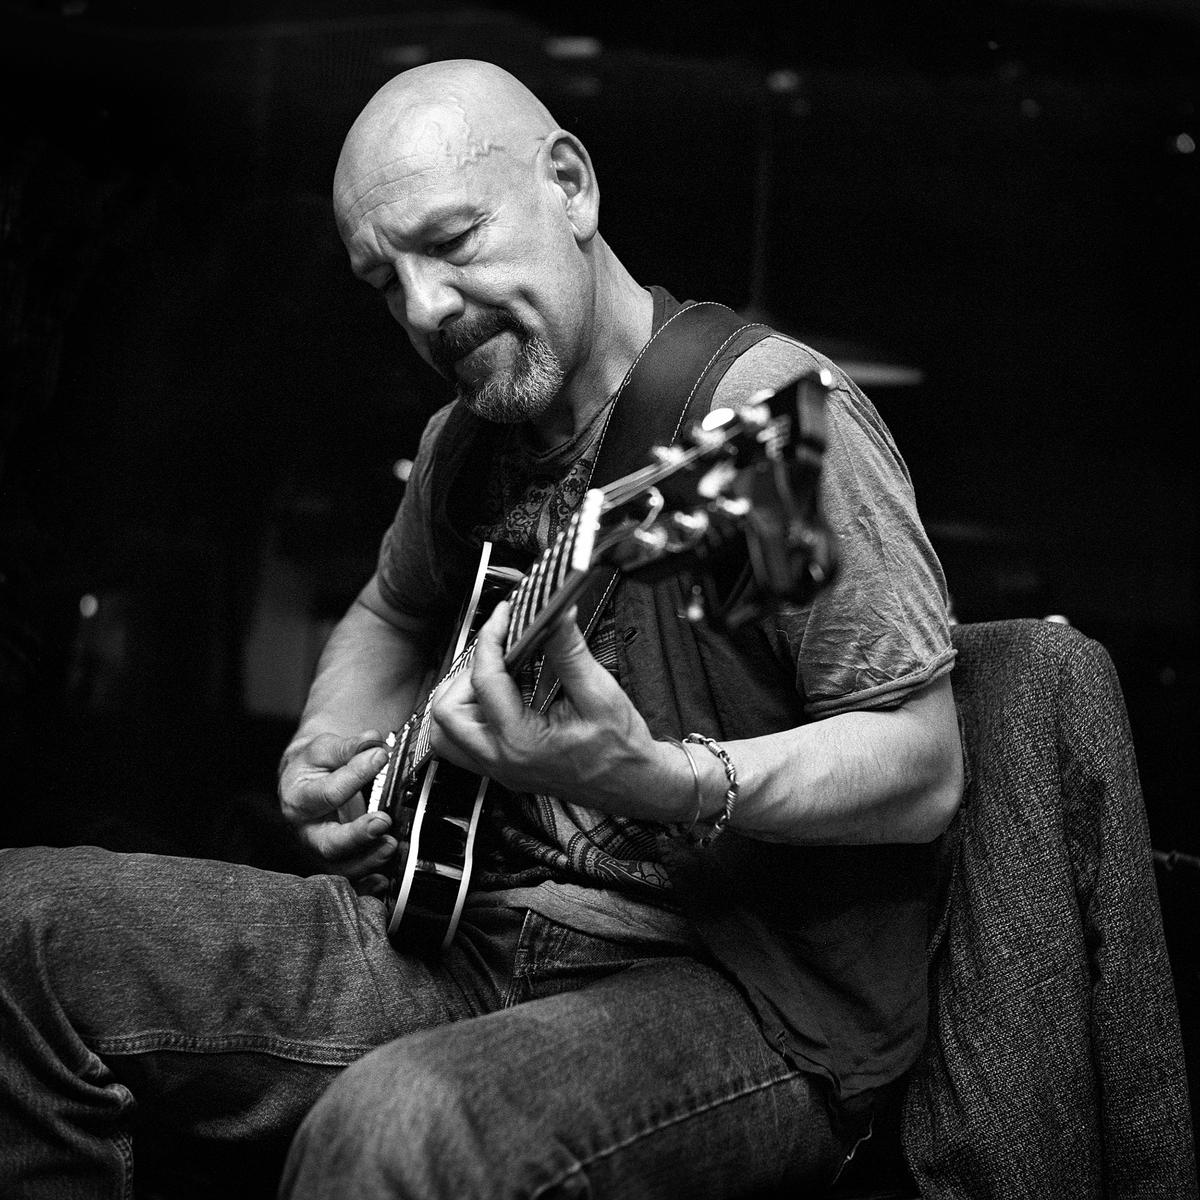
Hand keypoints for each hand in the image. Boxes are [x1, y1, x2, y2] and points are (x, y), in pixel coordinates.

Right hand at [278, 730, 397, 890]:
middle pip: (327, 843)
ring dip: (367, 861)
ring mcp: (321, 851)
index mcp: (299, 799)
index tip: (381, 756)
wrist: (305, 781)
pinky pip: (350, 882)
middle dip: (356, 836)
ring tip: (391, 845)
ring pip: (340, 868)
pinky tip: (384, 879)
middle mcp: (306, 831)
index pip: (327, 793)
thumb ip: (349, 747)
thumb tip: (372, 741)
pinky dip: (366, 886)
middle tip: (382, 821)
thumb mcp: (325, 749)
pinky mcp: (337, 862)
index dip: (355, 774)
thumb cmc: (315, 766)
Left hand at [428, 602, 690, 822]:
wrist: (635, 785)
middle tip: (497, 654)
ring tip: (492, 677)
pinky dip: (469, 717)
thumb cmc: (621, 750)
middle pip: (447, 713)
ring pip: (445, 734)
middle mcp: (501, 760)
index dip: (492, 639)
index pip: (485, 681)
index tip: (504, 616)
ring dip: (459, 699)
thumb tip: (555, 615)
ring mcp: (498, 769)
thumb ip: (570, 652)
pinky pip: (463, 744)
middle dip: (465, 674)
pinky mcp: (503, 769)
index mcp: (521, 742)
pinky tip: (497, 699)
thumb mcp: (599, 694)